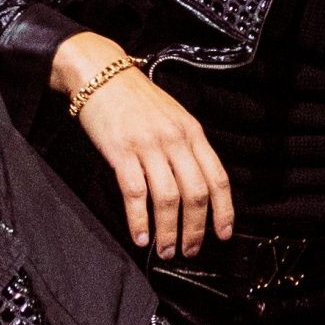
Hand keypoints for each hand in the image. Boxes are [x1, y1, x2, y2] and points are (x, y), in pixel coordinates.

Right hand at [55, 33, 232, 257]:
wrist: (101, 73)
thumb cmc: (136, 99)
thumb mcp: (173, 116)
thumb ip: (186, 147)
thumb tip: (197, 186)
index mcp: (192, 132)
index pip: (217, 177)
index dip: (224, 211)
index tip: (223, 234)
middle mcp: (175, 140)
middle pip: (196, 193)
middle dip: (195, 230)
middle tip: (190, 251)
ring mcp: (148, 146)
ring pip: (168, 198)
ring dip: (169, 231)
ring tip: (165, 250)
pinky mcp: (121, 151)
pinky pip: (135, 193)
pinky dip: (139, 219)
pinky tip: (140, 236)